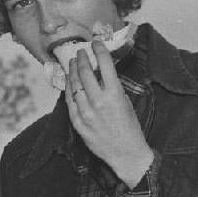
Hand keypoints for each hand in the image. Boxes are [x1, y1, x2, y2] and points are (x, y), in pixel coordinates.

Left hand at [65, 41, 153, 186]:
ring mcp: (86, 112)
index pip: (104, 64)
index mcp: (115, 94)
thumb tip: (100, 72)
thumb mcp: (126, 101)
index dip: (99, 50)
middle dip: (82, 58)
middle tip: (80, 52)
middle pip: (85, 72)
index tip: (96, 43)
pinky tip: (69, 81)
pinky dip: (68, 88)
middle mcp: (99, 101)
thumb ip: (112, 86)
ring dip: (72, 71)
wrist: (125, 153)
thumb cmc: (129, 127)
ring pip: (74, 85)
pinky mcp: (78, 122)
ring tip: (73, 63)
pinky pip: (69, 100)